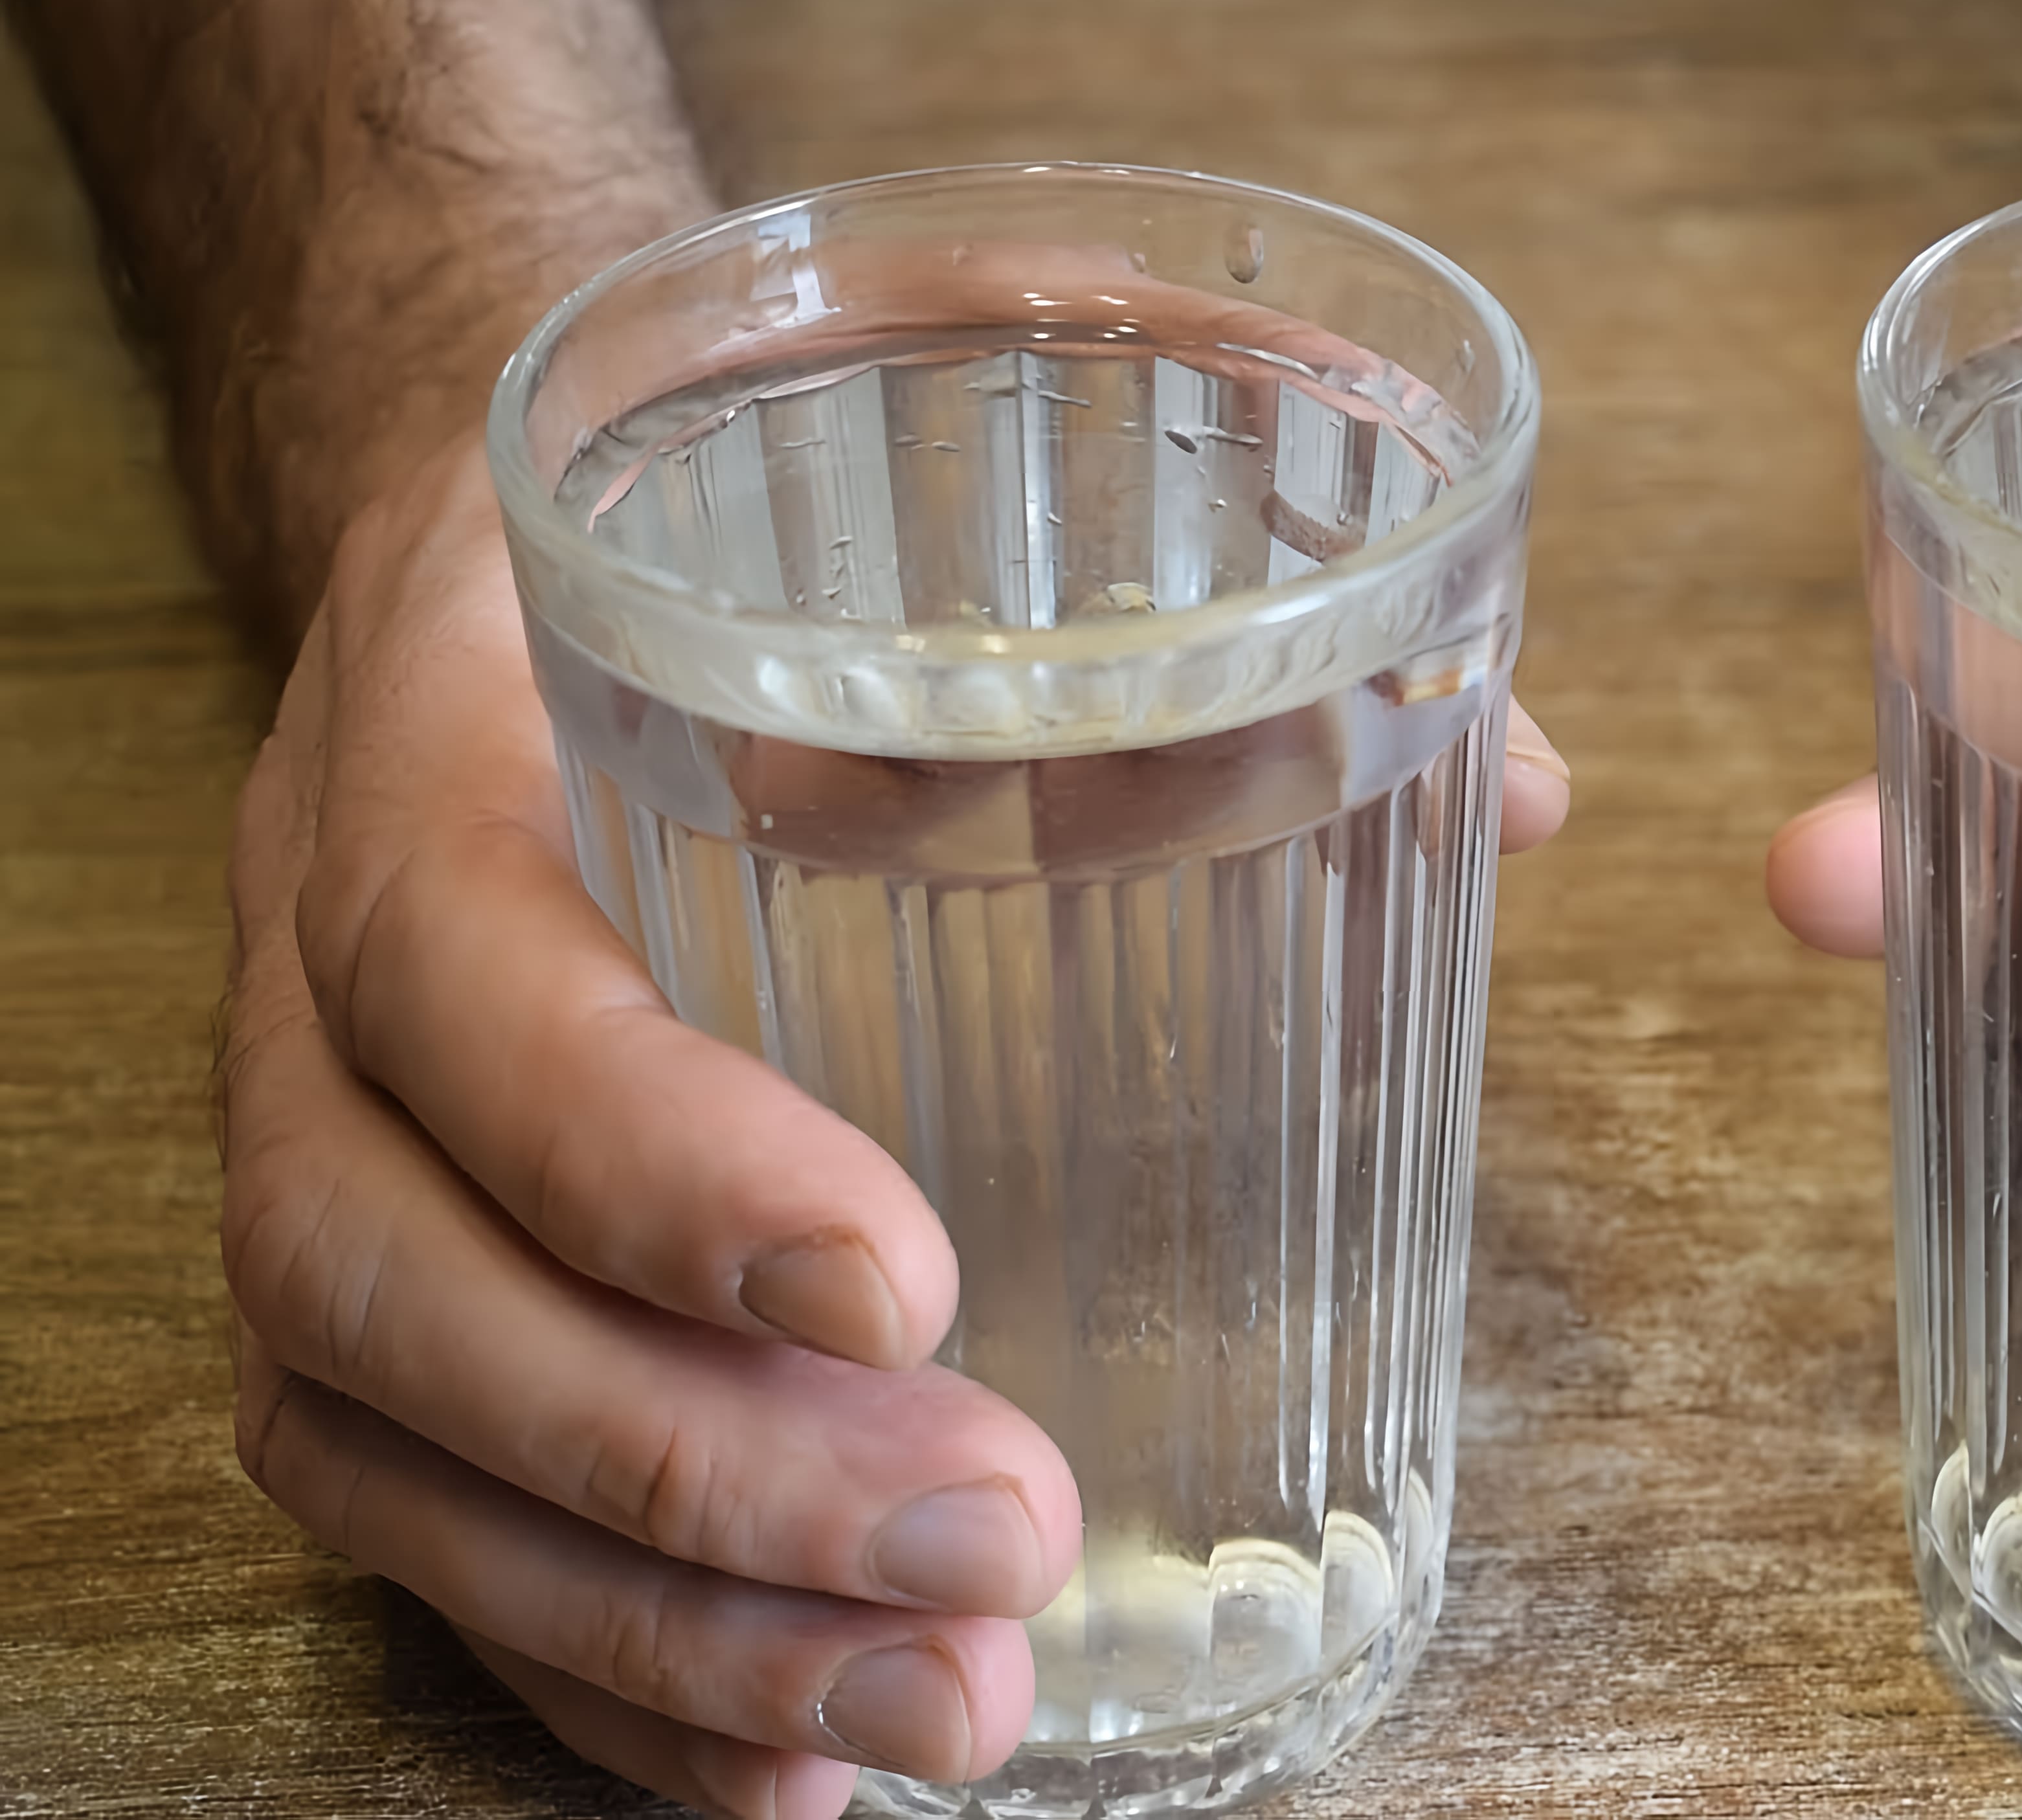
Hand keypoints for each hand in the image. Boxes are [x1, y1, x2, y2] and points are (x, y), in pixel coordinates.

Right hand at [218, 443, 1570, 1819]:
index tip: (905, 1287)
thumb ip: (1195, 627)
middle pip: (403, 1285)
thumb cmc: (724, 548)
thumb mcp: (908, 504)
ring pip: (394, 1453)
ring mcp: (321, 1172)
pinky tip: (797, 1766)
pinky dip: (600, 1674)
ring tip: (948, 1709)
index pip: (475, 981)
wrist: (474, 560)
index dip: (653, 1156)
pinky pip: (418, 1539)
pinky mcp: (363, 1322)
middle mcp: (320, 994)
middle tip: (993, 1548)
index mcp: (435, 760)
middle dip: (700, 1466)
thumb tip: (1525, 784)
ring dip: (668, 1625)